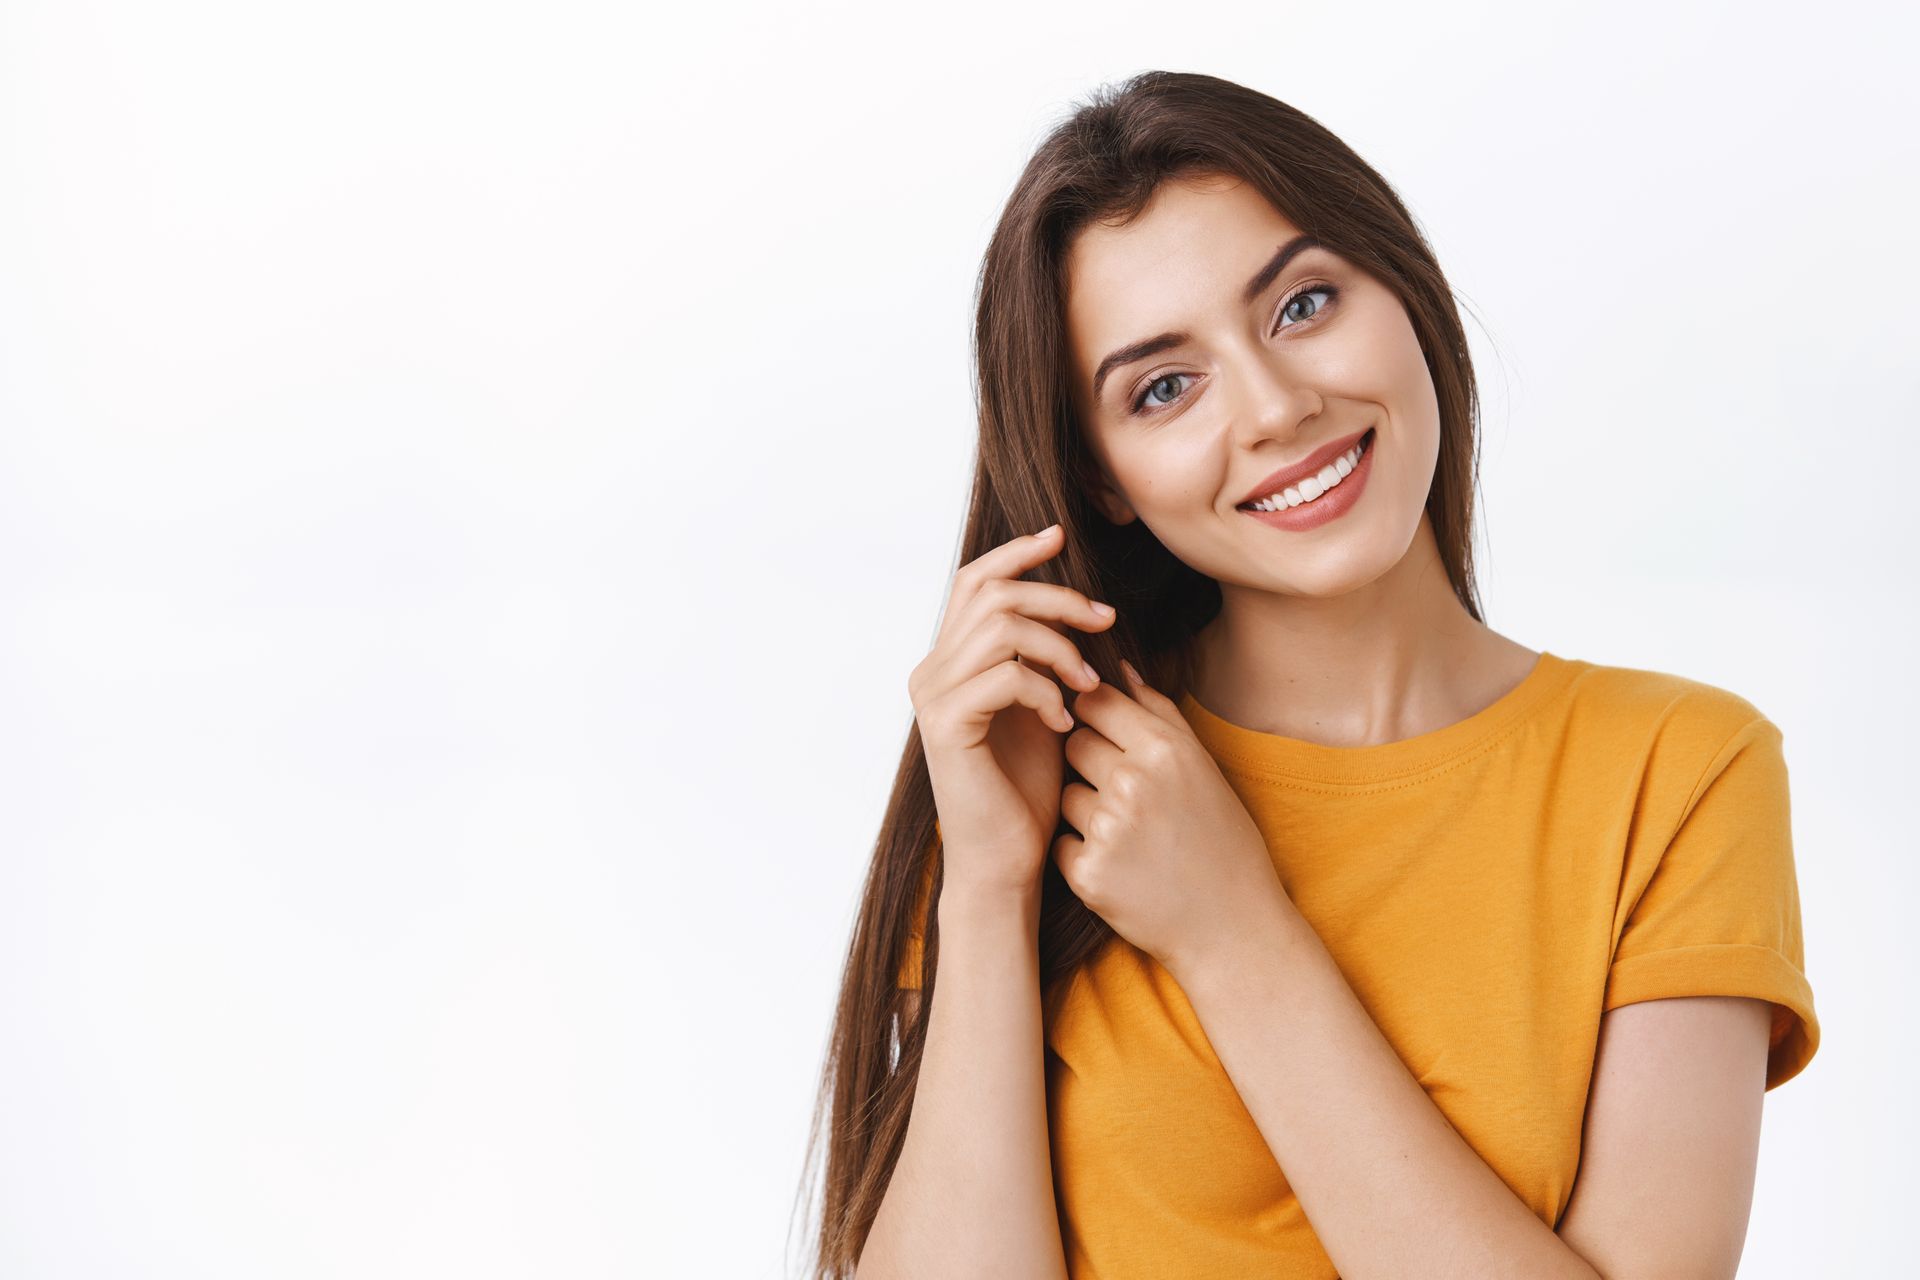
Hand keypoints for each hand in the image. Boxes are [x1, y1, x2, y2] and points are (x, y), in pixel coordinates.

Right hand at [908, 523, 1117, 897]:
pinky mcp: (945, 726)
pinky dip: (1045, 690)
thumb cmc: (1029, 792)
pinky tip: (1065, 722)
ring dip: (1059, 648)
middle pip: (992, 592)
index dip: (1016, 553)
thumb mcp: (1044, 708)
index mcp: (950, 662)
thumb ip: (1045, 658)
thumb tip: (1080, 605)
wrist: (1007, 862)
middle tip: (1104, 620)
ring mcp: (932, 697)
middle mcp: (931, 671)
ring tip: (1089, 687)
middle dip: (1056, 596)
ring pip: (1001, 627)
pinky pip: (1004, 675)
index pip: (975, 581)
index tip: (1061, 538)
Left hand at [1052, 659, 1290, 981]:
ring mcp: (1108, 830)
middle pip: (1072, 743)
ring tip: (1130, 837)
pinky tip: (1121, 868)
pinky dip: (1080, 855)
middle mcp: (1134, 784)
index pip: (1095, 701)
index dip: (1094, 716)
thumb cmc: (1221, 841)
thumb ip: (1159, 713)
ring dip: (1084, 812)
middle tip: (1124, 795)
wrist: (1232, 927)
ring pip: (1063, 795)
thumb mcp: (1204, 768)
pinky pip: (1060, 843)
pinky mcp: (1087, 875)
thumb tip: (1118, 667)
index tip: (1105, 737)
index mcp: (1165, 750)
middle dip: (1087, 763)